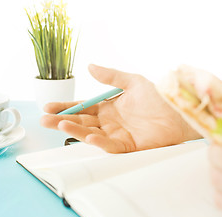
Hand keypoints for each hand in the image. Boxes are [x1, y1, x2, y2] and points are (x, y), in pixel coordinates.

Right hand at [40, 64, 200, 152]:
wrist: (178, 111)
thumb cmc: (157, 97)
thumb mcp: (132, 81)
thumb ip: (111, 76)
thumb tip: (90, 66)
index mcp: (108, 107)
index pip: (82, 108)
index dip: (65, 107)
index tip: (49, 107)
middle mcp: (109, 122)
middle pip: (81, 122)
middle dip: (62, 121)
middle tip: (44, 119)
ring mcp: (117, 134)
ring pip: (91, 133)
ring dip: (76, 130)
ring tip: (60, 125)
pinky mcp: (128, 146)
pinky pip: (111, 145)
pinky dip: (100, 141)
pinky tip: (90, 135)